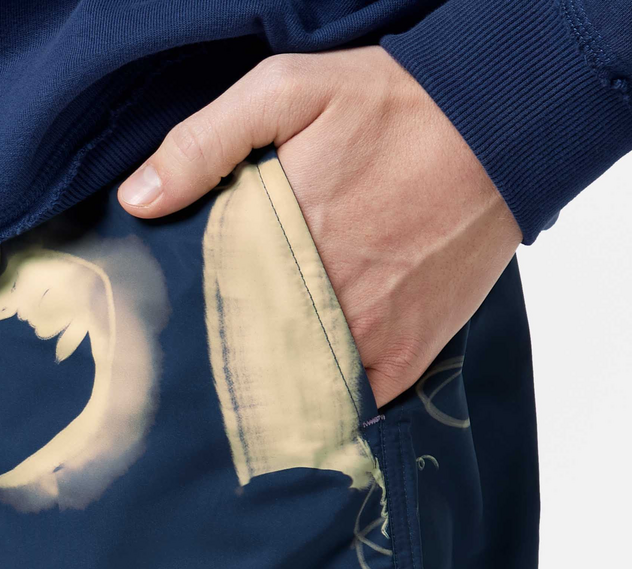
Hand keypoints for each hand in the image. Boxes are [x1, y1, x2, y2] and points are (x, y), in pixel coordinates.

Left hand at [119, 46, 521, 408]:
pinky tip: (299, 407)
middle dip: (217, 371)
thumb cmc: (394, 103)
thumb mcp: (288, 90)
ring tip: (236, 401)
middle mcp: (323, 300)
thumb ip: (206, 142)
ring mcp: (368, 337)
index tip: (156, 344)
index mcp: (280, 243)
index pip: (207, 309)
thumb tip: (136, 201)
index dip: (180, 330)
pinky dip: (326, 410)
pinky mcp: (407, 357)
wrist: (501, 125)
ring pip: (297, 391)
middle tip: (185, 384)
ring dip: (268, 396)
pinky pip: (354, 407)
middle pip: (246, 360)